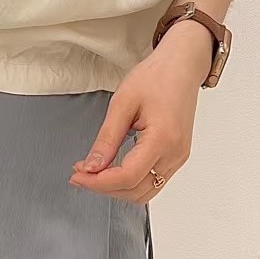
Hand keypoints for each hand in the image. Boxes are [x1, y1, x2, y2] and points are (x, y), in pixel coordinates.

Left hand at [68, 22, 212, 204]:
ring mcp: (179, 157)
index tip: (78, 175)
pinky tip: (114, 168)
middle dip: (105, 188)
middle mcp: (175, 153)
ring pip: (146, 192)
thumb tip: (91, 167)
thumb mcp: (122, 103)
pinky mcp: (177, 156)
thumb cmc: (156, 77)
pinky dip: (131, 182)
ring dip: (118, 189)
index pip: (127, 177)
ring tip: (95, 172)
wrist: (181, 66)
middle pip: (136, 191)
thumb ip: (107, 139)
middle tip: (81, 173)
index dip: (98, 182)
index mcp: (162, 138)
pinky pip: (154, 181)